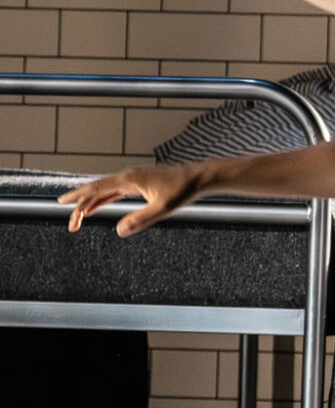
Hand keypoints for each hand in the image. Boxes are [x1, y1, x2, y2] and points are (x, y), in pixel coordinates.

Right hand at [58, 163, 207, 236]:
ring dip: (91, 204)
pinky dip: (104, 200)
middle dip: (81, 206)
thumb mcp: (163, 208)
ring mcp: (134, 179)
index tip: (61, 203)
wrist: (200, 177)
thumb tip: (119, 232)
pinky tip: (96, 207)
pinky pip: (116, 192)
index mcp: (129, 179)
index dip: (77, 197)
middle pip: (97, 190)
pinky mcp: (140, 183)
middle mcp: (128, 176)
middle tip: (71, 226)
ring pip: (105, 191)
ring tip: (78, 219)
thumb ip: (141, 220)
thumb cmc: (183, 190)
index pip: (96, 188)